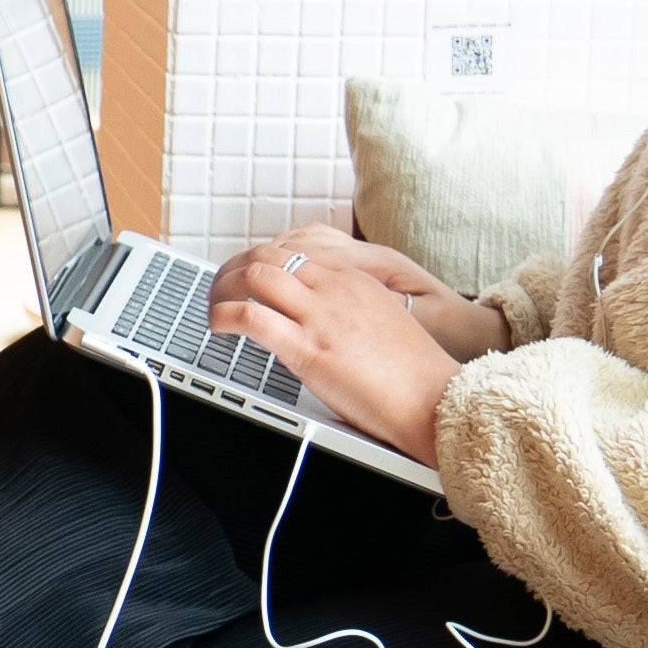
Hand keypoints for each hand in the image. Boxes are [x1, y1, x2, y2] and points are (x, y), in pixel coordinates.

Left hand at [212, 225, 500, 355]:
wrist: (433, 397)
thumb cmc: (413, 371)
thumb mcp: (383, 319)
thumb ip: (351, 308)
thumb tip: (324, 314)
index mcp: (354, 279)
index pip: (293, 250)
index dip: (259, 259)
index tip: (245, 274)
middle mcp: (335, 289)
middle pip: (268, 256)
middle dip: (234, 268)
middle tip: (219, 288)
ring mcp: (321, 316)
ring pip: (255, 276)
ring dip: (223, 289)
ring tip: (214, 307)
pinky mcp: (309, 348)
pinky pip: (253, 317)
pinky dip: (225, 316)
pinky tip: (218, 326)